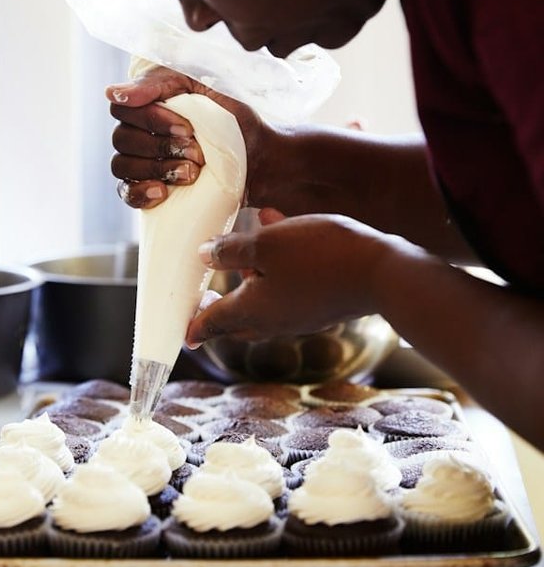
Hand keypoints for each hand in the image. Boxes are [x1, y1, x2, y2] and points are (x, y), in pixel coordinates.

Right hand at [106, 66, 267, 208]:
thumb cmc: (236, 121)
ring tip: (192, 173)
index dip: (150, 119)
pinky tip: (163, 193)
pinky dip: (140, 193)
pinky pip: (125, 192)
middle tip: (197, 152)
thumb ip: (161, 82)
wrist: (263, 161)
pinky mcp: (150, 189)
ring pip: (122, 165)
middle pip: (121, 137)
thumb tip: (113, 91)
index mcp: (151, 103)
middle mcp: (140, 130)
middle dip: (161, 146)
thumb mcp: (207, 89)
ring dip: (157, 168)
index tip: (187, 128)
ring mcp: (142, 162)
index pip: (122, 107)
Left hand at [186, 209, 391, 347]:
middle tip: (207, 294)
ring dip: (251, 276)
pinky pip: (288, 289)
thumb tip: (204, 256)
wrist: (381, 273)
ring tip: (248, 239)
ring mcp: (300, 316)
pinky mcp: (321, 305)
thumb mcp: (266, 244)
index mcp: (252, 311)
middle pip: (237, 319)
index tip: (184, 335)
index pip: (212, 324)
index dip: (194, 326)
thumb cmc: (318, 255)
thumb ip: (231, 251)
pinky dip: (278, 268)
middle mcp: (274, 321)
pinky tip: (284, 231)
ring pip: (264, 302)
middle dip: (220, 307)